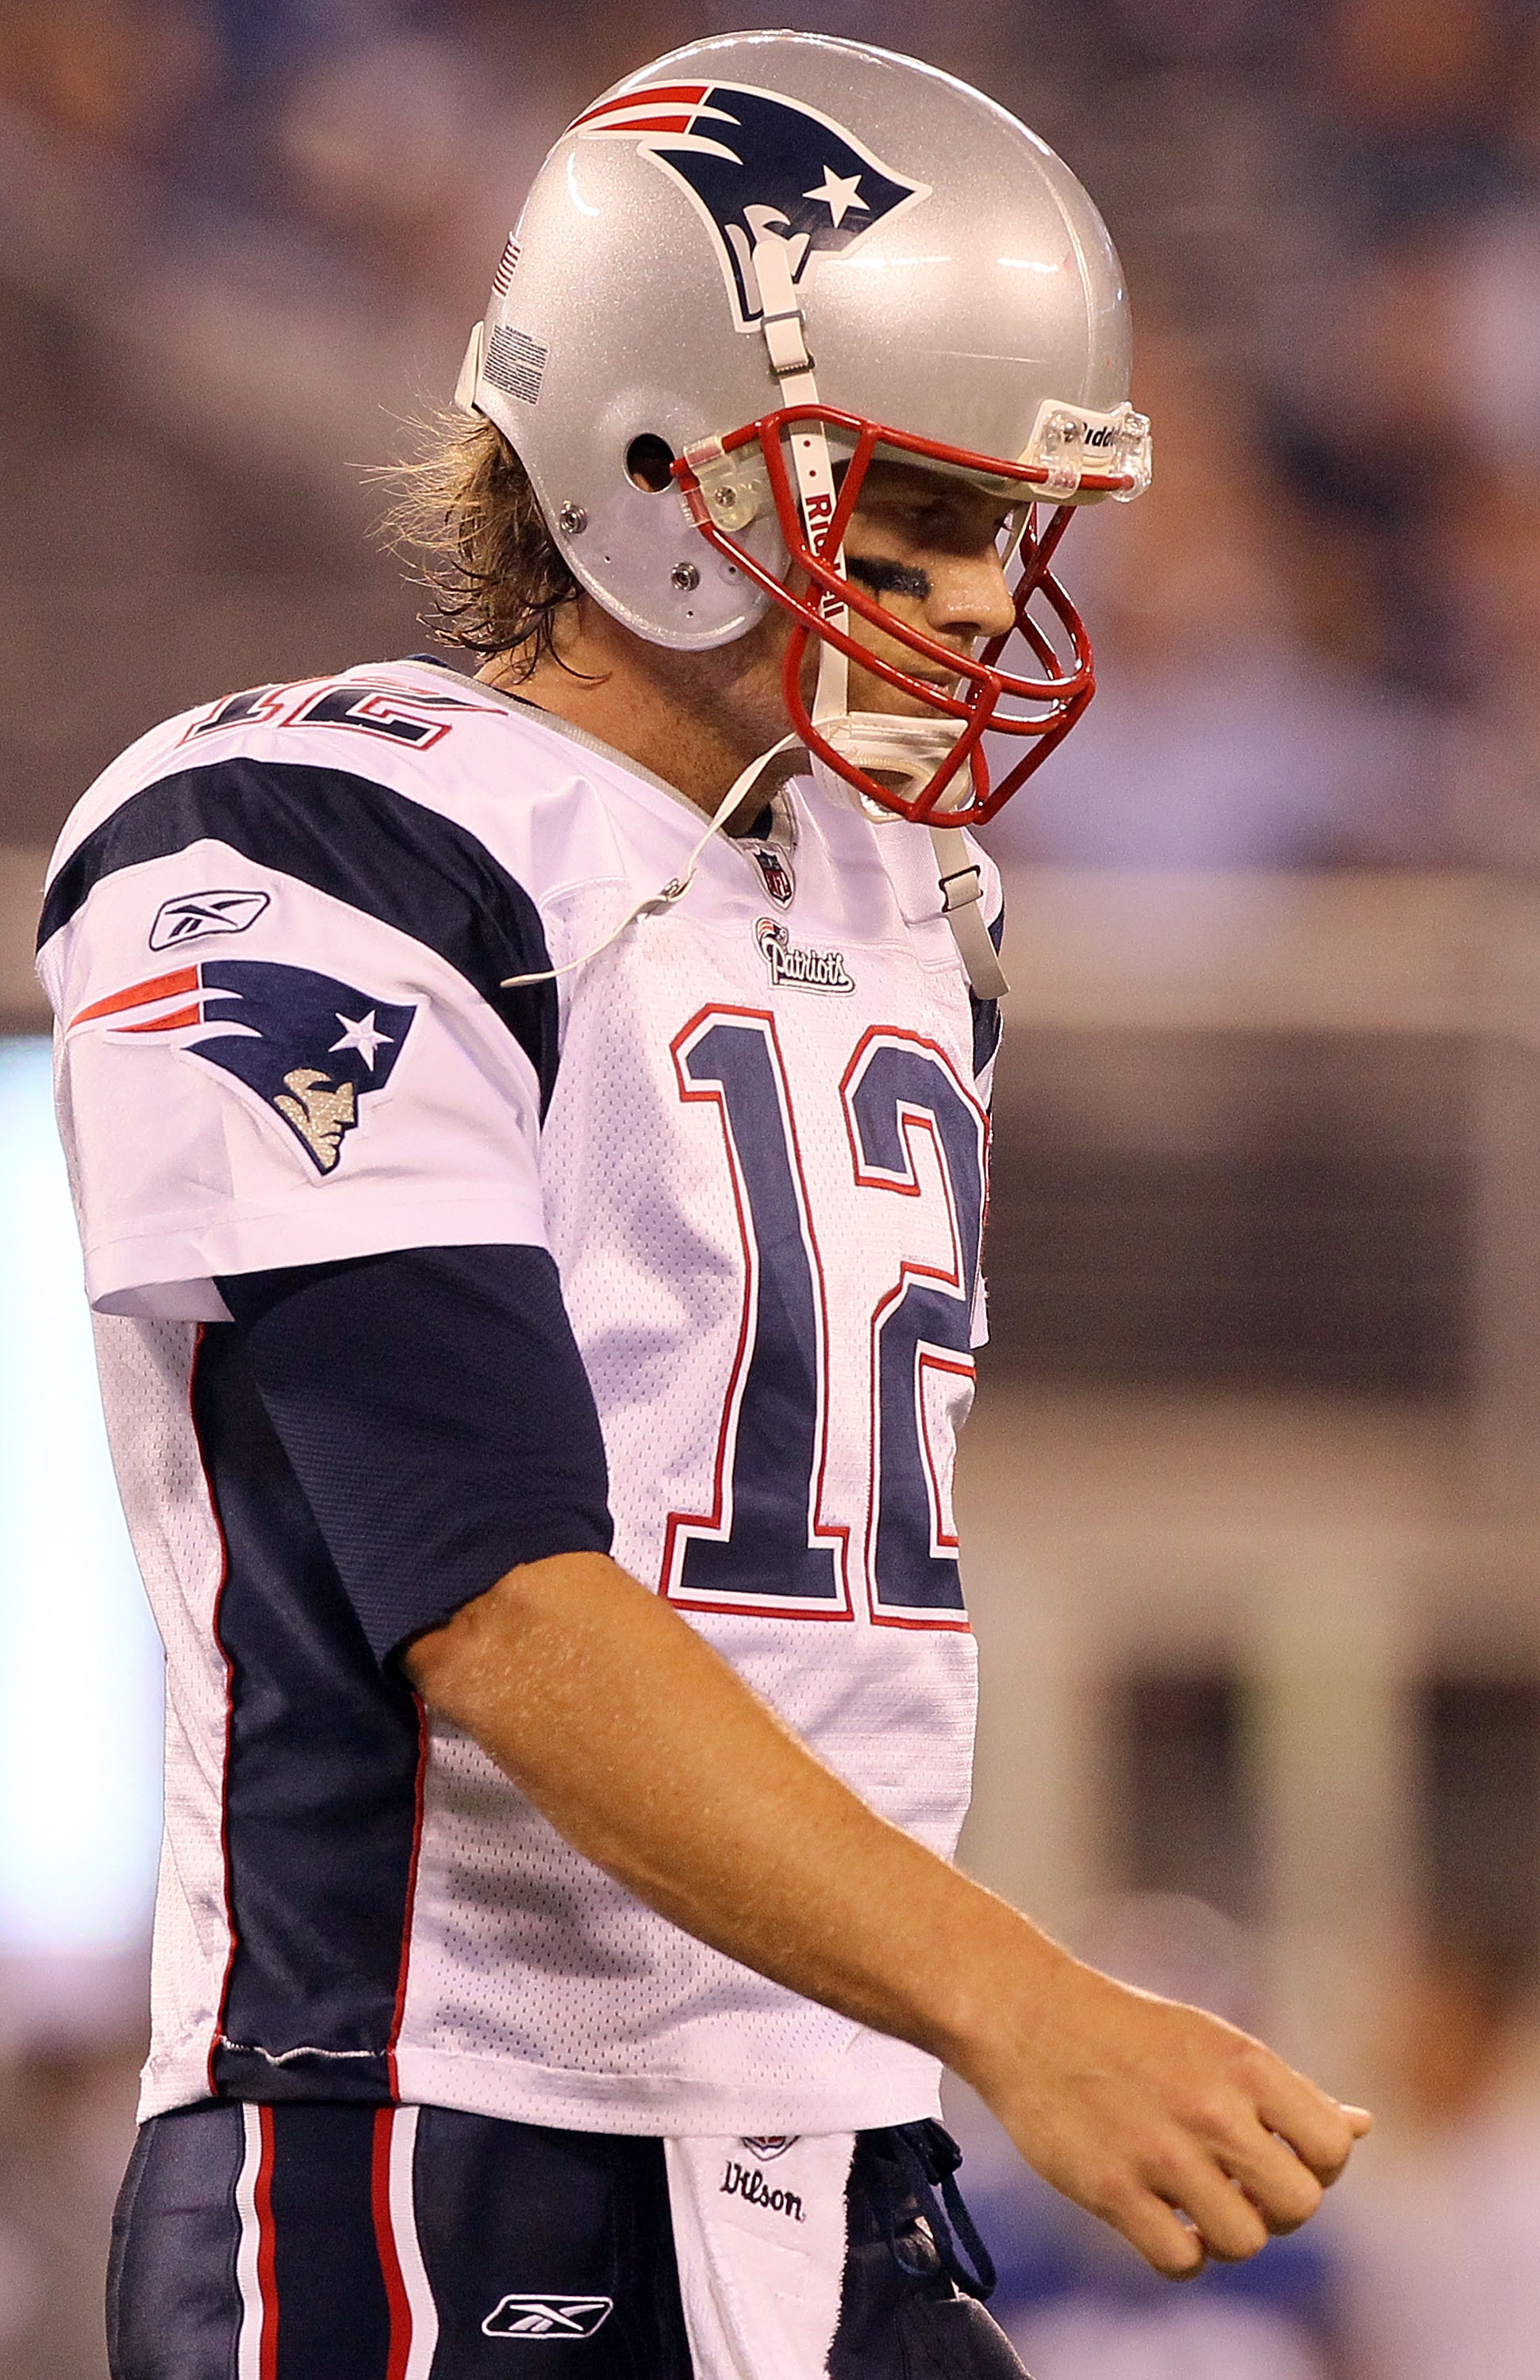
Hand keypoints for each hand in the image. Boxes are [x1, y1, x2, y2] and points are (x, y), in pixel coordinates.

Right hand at [969, 1953, 1370, 2276]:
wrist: (1028, 2016)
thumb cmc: (1131, 2032)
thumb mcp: (1217, 2043)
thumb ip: (1287, 2091)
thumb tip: (1360, 2126)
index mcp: (1244, 2064)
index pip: (1333, 2147)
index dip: (1317, 2167)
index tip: (1278, 2157)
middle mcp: (1211, 2108)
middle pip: (1299, 2205)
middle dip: (1277, 2209)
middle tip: (1241, 2190)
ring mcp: (1161, 2152)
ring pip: (1245, 2242)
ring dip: (1228, 2236)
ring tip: (1198, 2208)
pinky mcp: (1111, 2190)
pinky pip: (1180, 2262)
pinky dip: (1180, 2255)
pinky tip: (1162, 2222)